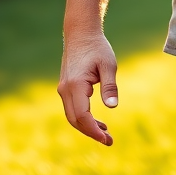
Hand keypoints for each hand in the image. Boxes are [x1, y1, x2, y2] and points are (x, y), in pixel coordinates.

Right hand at [57, 30, 118, 145]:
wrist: (81, 34)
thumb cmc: (97, 48)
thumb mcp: (108, 65)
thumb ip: (109, 86)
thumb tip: (112, 107)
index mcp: (75, 85)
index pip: (82, 116)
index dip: (94, 129)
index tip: (106, 138)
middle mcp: (65, 90)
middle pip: (76, 120)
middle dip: (91, 132)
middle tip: (109, 140)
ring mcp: (63, 90)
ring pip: (73, 116)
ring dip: (87, 127)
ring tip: (105, 133)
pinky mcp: (66, 89)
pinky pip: (73, 109)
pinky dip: (83, 118)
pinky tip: (97, 121)